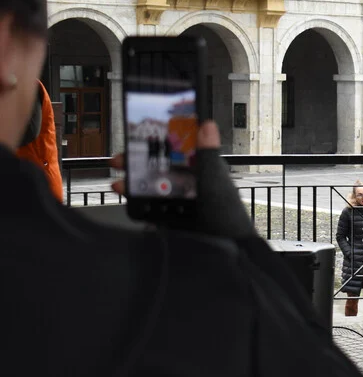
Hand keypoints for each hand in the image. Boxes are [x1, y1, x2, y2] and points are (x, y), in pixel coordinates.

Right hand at [110, 121, 252, 237]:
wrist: (227, 250)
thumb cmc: (227, 214)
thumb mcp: (214, 181)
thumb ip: (207, 155)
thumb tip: (207, 125)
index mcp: (202, 172)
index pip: (177, 152)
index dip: (158, 144)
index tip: (140, 137)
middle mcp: (190, 186)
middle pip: (159, 170)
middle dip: (138, 164)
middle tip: (120, 161)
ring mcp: (180, 205)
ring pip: (152, 190)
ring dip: (133, 186)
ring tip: (119, 185)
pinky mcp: (172, 222)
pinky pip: (151, 212)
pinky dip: (138, 208)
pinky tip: (130, 205)